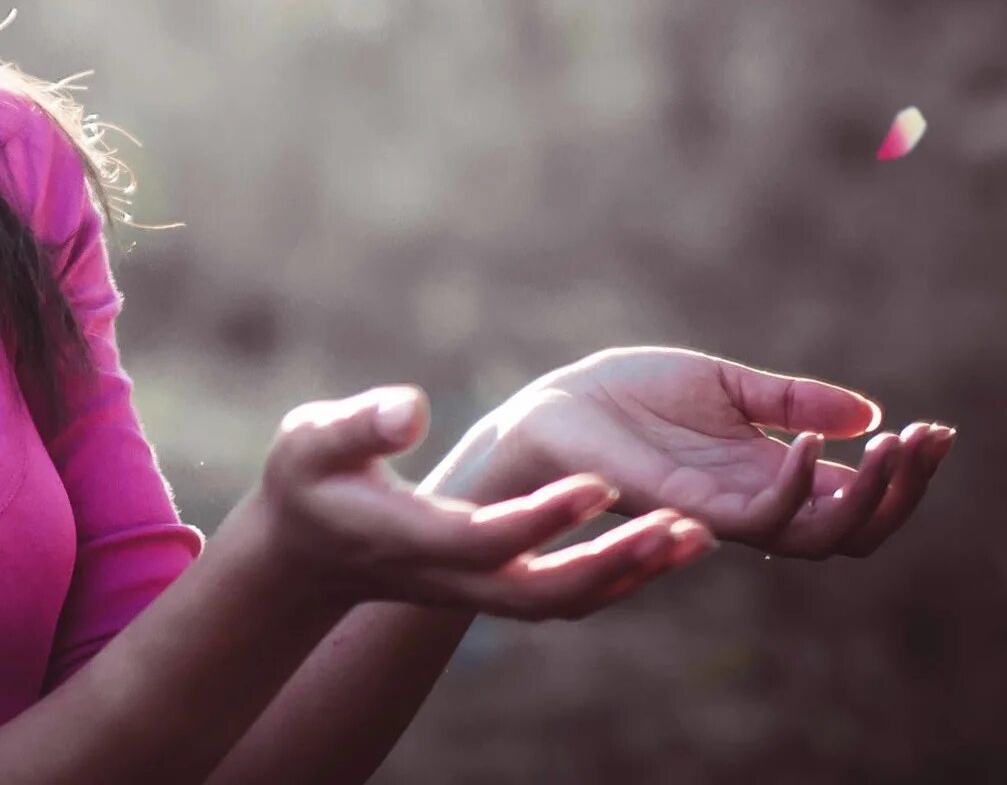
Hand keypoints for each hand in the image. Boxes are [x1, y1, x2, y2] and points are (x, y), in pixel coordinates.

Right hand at [234, 383, 717, 620]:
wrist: (308, 550)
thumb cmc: (307, 481)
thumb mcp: (311, 439)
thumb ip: (359, 424)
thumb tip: (411, 406)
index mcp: (414, 538)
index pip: (490, 537)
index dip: (546, 515)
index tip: (601, 481)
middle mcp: (457, 577)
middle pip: (550, 590)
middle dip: (618, 563)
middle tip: (683, 525)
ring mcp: (480, 590)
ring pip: (571, 601)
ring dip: (636, 573)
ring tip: (699, 533)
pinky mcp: (499, 585)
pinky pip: (573, 593)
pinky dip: (625, 575)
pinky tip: (669, 538)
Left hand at [494, 345, 955, 557]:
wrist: (552, 408)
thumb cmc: (627, 396)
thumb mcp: (722, 384)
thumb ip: (791, 401)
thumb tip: (868, 414)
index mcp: (769, 473)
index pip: (855, 494)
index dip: (903, 470)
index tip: (937, 430)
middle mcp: (756, 502)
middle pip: (855, 526)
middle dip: (902, 489)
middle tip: (926, 442)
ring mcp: (726, 512)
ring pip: (821, 534)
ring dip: (866, 495)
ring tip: (887, 447)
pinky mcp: (688, 509)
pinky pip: (759, 518)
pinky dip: (793, 485)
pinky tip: (806, 444)